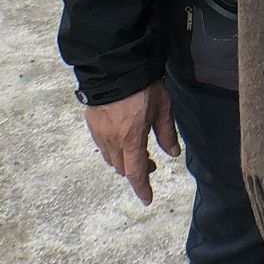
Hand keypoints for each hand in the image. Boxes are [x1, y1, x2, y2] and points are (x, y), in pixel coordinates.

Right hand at [84, 81, 179, 205]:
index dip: (142, 188)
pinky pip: (100, 145)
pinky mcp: (91, 122)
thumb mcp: (162, 107)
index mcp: (131, 139)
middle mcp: (112, 140)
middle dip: (136, 172)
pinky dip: (111, 149)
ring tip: (136, 151)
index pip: (136, 172)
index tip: (147, 199)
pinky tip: (120, 139)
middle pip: (122, 168)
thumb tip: (172, 153)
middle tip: (151, 164)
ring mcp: (99, 132)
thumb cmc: (142, 85)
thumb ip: (166, 133)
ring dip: (123, 161)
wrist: (114, 65)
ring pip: (109, 158)